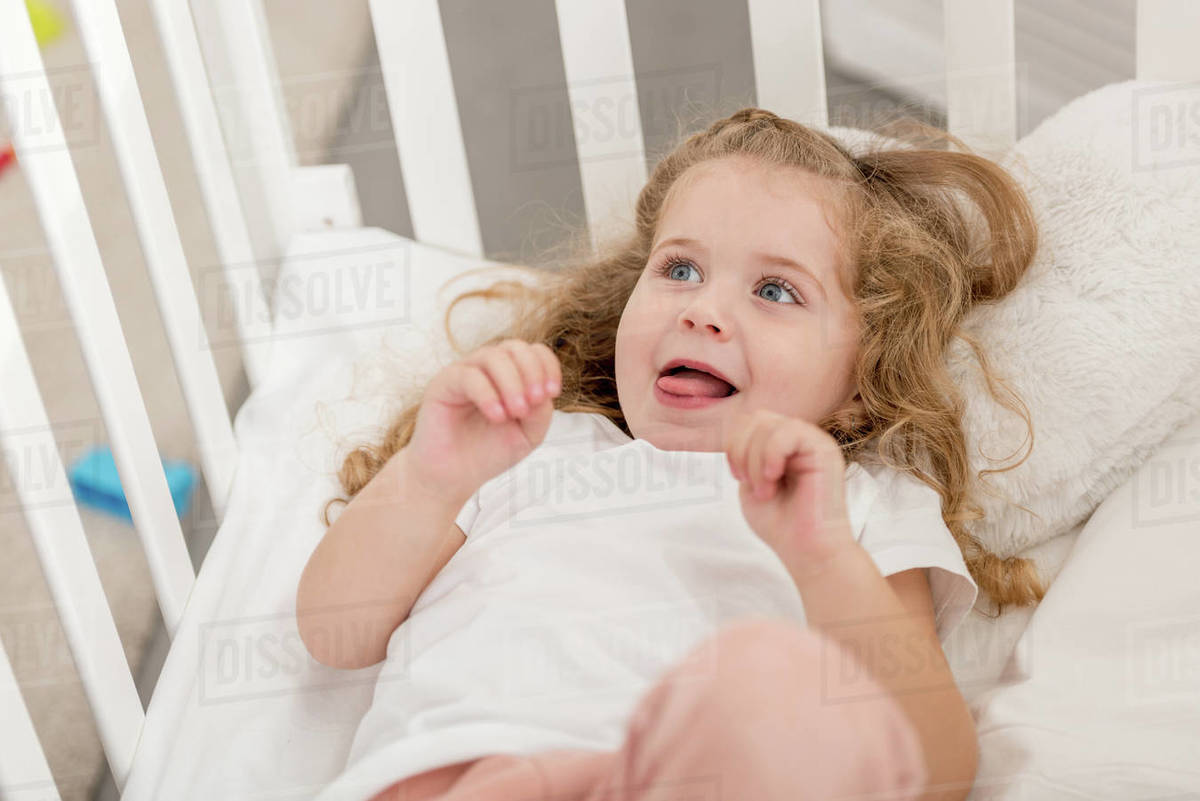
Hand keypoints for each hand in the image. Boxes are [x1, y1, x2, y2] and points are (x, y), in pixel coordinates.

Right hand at [404, 339, 561, 499]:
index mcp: (510, 375)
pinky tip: (497, 416)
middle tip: (534, 402)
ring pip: (493, 356)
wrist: (454, 476)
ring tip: (516, 412)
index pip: (533, 352)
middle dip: (531, 372)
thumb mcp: (528, 434)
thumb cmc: (489, 452)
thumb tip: (543, 391)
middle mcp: (487, 368)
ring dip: (512, 383)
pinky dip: (488, 394)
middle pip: (515, 347)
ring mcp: (464, 372)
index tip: (552, 392)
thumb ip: (541, 412)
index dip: (547, 366)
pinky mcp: (443, 384)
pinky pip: (468, 376)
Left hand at [723, 409, 856, 576]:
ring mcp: (813, 441)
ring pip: (768, 423)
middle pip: (755, 417)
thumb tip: (738, 431)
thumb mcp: (750, 482)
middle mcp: (798, 439)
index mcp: (781, 446)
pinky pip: (789, 431)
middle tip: (748, 482)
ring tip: (765, 489)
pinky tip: (773, 478)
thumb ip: (746, 454)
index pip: (748, 421)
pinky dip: (771, 455)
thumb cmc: (781, 524)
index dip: (733, 444)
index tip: (739, 477)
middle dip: (740, 449)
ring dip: (755, 459)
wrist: (808, 551)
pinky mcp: (824, 449)